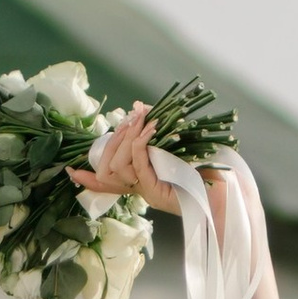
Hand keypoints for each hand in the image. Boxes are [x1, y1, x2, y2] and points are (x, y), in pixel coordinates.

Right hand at [87, 101, 237, 224]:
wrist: (227, 190)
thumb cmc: (206, 166)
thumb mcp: (176, 143)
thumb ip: (155, 130)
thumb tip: (138, 106)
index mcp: (141, 183)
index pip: (106, 184)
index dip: (88, 179)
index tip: (70, 172)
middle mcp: (141, 191)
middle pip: (108, 168)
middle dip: (116, 138)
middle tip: (132, 115)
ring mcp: (148, 192)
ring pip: (119, 165)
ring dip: (128, 136)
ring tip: (142, 118)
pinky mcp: (157, 192)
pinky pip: (139, 164)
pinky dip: (142, 142)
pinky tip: (151, 128)